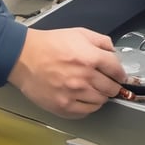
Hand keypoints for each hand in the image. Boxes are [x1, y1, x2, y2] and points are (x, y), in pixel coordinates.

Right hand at [7, 27, 125, 118]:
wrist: (24, 57)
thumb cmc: (49, 45)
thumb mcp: (78, 33)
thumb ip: (100, 40)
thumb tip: (113, 51)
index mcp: (89, 57)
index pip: (117, 69)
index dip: (120, 72)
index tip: (119, 75)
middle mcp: (84, 77)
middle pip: (112, 88)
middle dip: (112, 85)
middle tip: (107, 82)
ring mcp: (74, 93)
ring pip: (101, 101)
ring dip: (100, 96)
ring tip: (92, 88)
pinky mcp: (64, 106)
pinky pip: (86, 111)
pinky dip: (88, 105)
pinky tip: (83, 96)